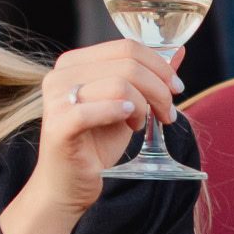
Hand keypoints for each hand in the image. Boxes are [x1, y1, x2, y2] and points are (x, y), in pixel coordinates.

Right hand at [0, 41, 179, 233]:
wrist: (67, 185)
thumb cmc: (94, 145)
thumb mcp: (127, 105)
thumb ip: (147, 77)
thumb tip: (177, 51)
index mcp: (74, 63)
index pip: (126, 48)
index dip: (160, 66)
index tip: (176, 89)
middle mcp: (61, 75)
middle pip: (127, 64)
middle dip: (158, 88)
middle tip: (167, 114)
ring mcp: (56, 98)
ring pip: (119, 84)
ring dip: (142, 106)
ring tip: (140, 125)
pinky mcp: (58, 124)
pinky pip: (96, 109)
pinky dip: (119, 113)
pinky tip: (129, 124)